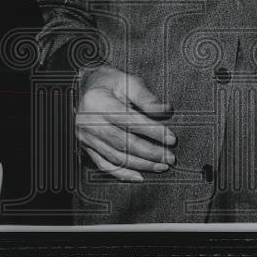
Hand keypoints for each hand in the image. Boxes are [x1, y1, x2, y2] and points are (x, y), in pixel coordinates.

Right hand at [75, 65, 176, 181]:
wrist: (85, 87)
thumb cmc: (108, 82)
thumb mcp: (127, 80)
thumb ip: (145, 96)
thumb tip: (165, 110)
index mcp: (98, 102)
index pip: (129, 120)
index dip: (152, 131)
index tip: (171, 139)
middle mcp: (88, 122)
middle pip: (123, 142)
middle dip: (150, 153)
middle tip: (170, 158)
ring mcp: (86, 137)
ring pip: (116, 157)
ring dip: (141, 164)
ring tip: (161, 166)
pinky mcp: (86, 147)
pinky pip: (104, 165)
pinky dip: (123, 173)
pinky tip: (139, 176)